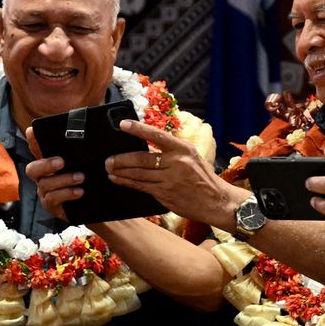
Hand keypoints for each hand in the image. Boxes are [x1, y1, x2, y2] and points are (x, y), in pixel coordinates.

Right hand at [24, 126, 81, 222]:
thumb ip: (82, 149)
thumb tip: (86, 122)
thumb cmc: (89, 181)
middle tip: (62, 161)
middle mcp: (43, 178)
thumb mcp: (86, 163)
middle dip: (45, 164)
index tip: (32, 131)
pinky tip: (80, 191)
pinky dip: (66, 193)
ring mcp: (45, 193)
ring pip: (45, 184)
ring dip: (63, 179)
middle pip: (32, 169)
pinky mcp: (52, 206)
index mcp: (49, 164)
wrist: (96, 205)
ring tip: (81, 177)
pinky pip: (53, 199)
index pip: (36, 150)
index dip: (32, 141)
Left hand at [105, 119, 243, 227]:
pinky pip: (141, 186)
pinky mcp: (165, 194)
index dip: (138, 129)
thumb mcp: (192, 157)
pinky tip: (118, 179)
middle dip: (121, 159)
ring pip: (138, 174)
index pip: (157, 135)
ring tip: (109, 168)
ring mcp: (169, 179)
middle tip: (108, 159)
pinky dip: (127, 182)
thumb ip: (172, 151)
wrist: (216, 201)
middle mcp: (176, 162)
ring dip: (121, 171)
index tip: (123, 125)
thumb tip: (147, 147)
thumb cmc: (202, 178)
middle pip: (142, 158)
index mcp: (183, 149)